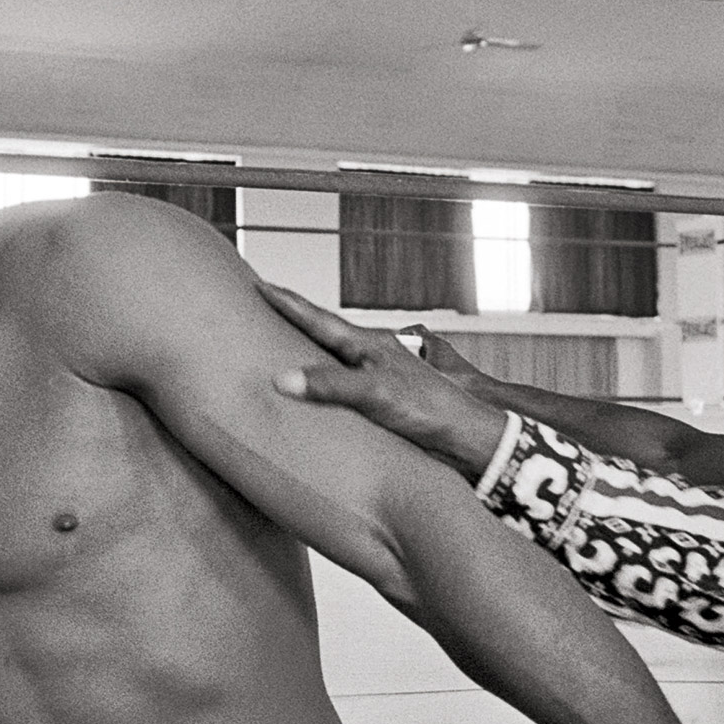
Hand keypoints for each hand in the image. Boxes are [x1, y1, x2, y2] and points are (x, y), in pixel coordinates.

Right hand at [259, 282, 511, 476]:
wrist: (465, 439)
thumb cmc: (431, 410)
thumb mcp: (375, 394)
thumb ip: (329, 386)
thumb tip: (282, 379)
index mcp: (369, 345)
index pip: (318, 319)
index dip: (286, 303)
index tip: (258, 285)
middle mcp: (371, 357)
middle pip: (323, 333)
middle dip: (292, 320)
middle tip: (263, 307)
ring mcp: (376, 379)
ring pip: (332, 360)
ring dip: (306, 351)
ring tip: (279, 346)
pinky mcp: (381, 404)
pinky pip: (341, 388)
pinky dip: (320, 384)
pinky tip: (313, 395)